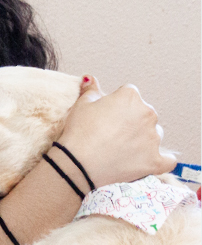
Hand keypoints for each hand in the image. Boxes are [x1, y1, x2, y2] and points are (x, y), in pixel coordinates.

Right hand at [58, 76, 175, 186]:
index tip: (105, 118)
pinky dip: (159, 161)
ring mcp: (153, 138)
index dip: (115, 107)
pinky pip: (167, 161)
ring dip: (143, 140)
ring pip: (153, 135)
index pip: (128, 96)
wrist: (77, 165)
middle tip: (110, 136)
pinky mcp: (155, 161)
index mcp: (130, 96)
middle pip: (144, 115)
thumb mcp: (81, 106)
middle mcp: (147, 113)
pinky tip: (146, 161)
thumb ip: (91, 90)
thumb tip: (90, 79)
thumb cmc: (79, 133)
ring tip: (121, 151)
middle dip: (131, 123)